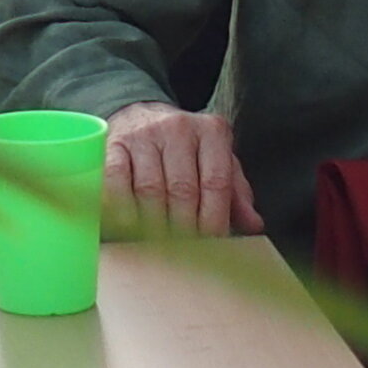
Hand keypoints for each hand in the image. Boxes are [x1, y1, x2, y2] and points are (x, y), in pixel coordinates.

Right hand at [102, 101, 262, 237]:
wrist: (141, 117)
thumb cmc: (186, 150)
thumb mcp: (216, 162)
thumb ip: (235, 192)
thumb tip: (254, 225)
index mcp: (212, 132)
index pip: (216, 183)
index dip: (213, 220)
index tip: (210, 245)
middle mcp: (178, 127)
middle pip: (183, 190)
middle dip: (183, 228)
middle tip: (182, 250)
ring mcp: (143, 133)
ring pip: (149, 190)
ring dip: (152, 224)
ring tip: (156, 242)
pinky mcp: (114, 142)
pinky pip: (116, 180)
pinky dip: (121, 207)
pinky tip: (127, 223)